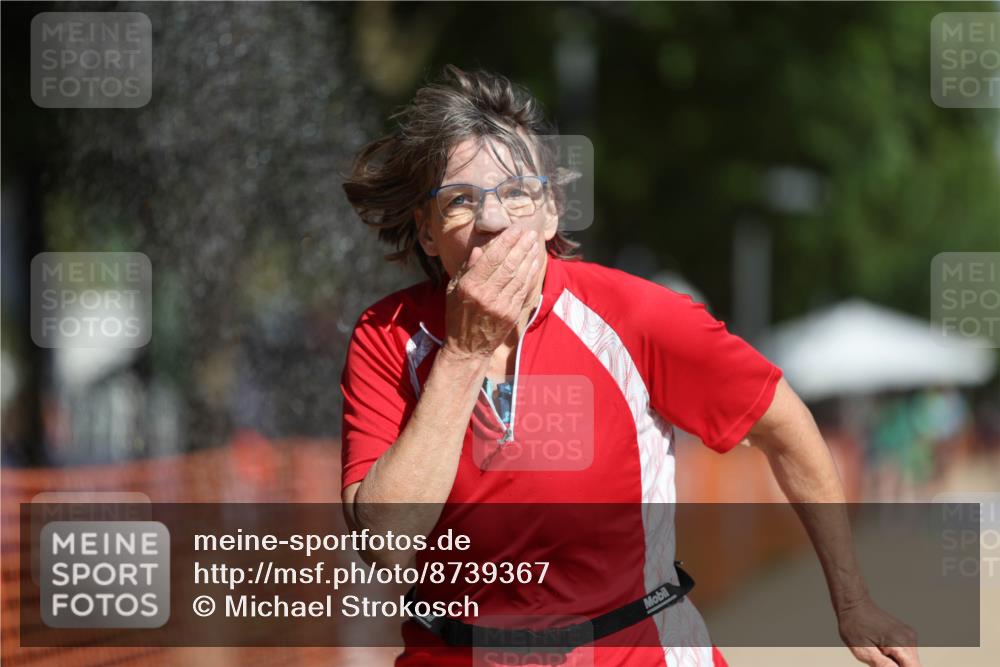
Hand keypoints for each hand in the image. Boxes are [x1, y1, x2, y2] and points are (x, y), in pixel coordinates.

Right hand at [442, 226, 541, 359]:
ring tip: (534, 244)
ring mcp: (501, 305)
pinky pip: (523, 289)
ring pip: (519, 276)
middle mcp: (486, 295)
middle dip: (521, 246)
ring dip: (529, 258)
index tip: (515, 229)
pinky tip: (534, 263)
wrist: (468, 347)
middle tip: (530, 233)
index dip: (505, 242)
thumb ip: (467, 269)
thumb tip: (481, 250)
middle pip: (508, 265)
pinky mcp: (511, 314)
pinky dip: (530, 274)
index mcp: (470, 286)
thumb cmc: (457, 315)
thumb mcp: (453, 290)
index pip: (491, 259)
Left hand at [838, 596, 921, 666]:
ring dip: (895, 662)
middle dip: (895, 666)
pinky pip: (905, 653)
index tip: (885, 663)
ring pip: (908, 660)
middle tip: (877, 656)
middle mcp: (909, 638)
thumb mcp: (862, 650)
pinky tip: (881, 648)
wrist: (854, 605)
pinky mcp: (906, 635)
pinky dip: (895, 655)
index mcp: (900, 643)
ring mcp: (909, 635)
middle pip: (911, 665)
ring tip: (878, 651)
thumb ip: (882, 665)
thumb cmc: (854, 625)